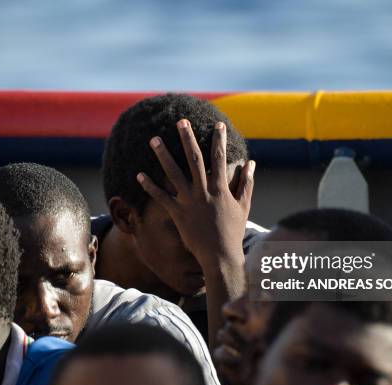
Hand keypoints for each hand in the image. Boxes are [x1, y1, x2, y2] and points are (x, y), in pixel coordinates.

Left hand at [136, 119, 255, 273]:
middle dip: (188, 138)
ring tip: (154, 139)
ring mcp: (189, 202)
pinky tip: (140, 174)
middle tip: (181, 121)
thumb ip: (246, 183)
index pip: (220, 158)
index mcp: (220, 188)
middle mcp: (203, 191)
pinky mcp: (178, 213)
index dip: (219, 140)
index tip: (218, 124)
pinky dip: (150, 186)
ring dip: (163, 155)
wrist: (220, 255)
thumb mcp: (244, 205)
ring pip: (173, 173)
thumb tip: (251, 163)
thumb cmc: (233, 231)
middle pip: (194, 159)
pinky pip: (161, 197)